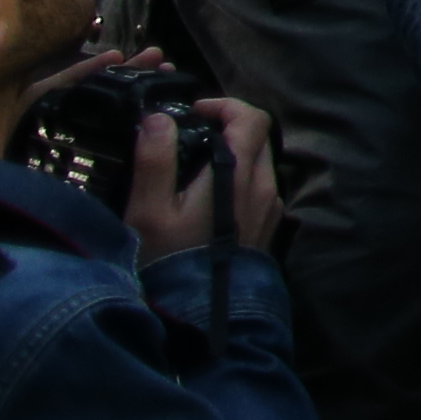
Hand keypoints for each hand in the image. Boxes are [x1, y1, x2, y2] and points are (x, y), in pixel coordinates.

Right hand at [130, 100, 282, 262]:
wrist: (203, 314)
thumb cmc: (170, 259)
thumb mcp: (150, 211)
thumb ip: (155, 161)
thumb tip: (160, 118)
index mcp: (240, 175)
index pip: (252, 119)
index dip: (225, 106)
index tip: (193, 111)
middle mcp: (265, 187)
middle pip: (257, 138)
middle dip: (226, 128)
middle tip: (188, 136)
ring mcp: (270, 208)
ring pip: (259, 163)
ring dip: (232, 155)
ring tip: (192, 167)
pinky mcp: (268, 227)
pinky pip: (258, 188)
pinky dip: (238, 178)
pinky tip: (207, 197)